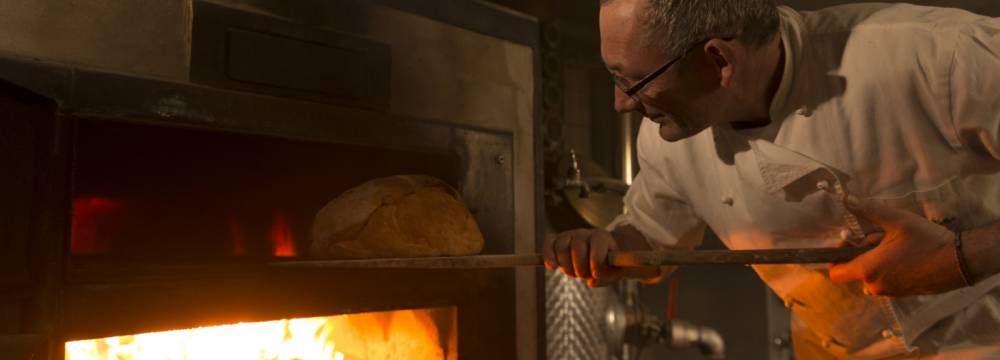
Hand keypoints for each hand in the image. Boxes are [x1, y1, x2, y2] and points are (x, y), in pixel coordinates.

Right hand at [543, 229, 628, 286]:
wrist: (600, 254)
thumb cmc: (608, 263)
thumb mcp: (615, 271)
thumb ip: (607, 277)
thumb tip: (591, 283)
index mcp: (601, 236)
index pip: (596, 247)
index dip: (596, 264)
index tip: (596, 275)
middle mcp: (584, 232)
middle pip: (577, 249)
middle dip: (580, 269)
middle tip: (584, 276)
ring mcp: (569, 235)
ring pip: (561, 248)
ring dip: (566, 267)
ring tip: (573, 274)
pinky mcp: (556, 240)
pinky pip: (548, 246)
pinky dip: (548, 257)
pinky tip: (552, 267)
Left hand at [828, 195, 965, 295]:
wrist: (960, 262)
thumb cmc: (927, 241)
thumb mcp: (897, 220)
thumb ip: (868, 210)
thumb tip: (846, 198)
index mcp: (868, 270)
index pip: (835, 273)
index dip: (836, 257)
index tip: (850, 242)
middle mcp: (875, 286)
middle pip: (855, 270)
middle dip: (862, 253)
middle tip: (880, 237)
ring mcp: (890, 292)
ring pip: (871, 275)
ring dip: (876, 260)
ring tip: (895, 245)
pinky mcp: (903, 294)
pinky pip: (886, 280)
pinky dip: (888, 268)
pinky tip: (905, 255)